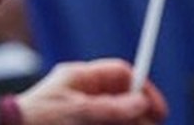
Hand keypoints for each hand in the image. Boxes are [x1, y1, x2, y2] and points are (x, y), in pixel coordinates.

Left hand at [14, 59, 168, 124]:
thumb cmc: (34, 119)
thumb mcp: (77, 110)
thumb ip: (111, 107)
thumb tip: (141, 103)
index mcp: (79, 78)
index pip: (120, 74)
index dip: (142, 88)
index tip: (158, 109)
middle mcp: (81, 94)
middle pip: (122, 99)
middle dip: (139, 113)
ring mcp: (79, 114)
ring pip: (115, 117)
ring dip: (128, 123)